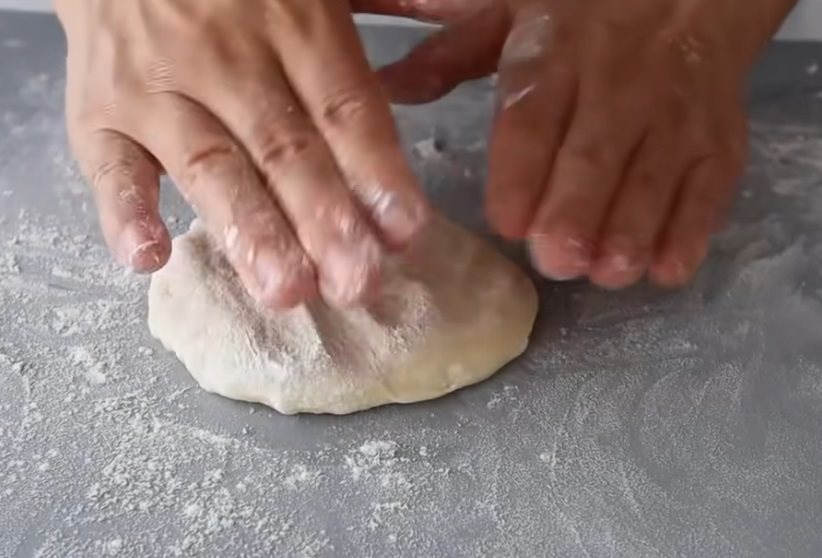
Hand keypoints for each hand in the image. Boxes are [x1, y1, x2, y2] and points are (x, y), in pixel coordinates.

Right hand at [56, 0, 428, 308]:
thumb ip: (358, 42)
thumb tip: (441, 49)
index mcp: (295, 23)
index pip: (344, 109)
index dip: (376, 174)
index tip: (405, 233)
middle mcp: (227, 57)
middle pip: (284, 148)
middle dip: (323, 221)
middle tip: (354, 282)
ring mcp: (158, 87)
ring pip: (211, 166)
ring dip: (249, 231)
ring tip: (284, 289)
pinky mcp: (100, 112)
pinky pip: (110, 165)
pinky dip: (124, 211)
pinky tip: (148, 256)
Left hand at [375, 0, 796, 287]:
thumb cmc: (583, 16)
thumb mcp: (507, 17)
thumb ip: (449, 58)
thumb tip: (385, 86)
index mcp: (553, 56)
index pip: (533, 119)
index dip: (522, 172)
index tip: (507, 222)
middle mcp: (616, 85)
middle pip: (594, 156)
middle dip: (576, 212)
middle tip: (555, 260)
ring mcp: (673, 116)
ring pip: (652, 179)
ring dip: (631, 230)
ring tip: (607, 272)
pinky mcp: (716, 143)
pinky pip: (708, 189)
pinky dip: (690, 231)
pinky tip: (666, 269)